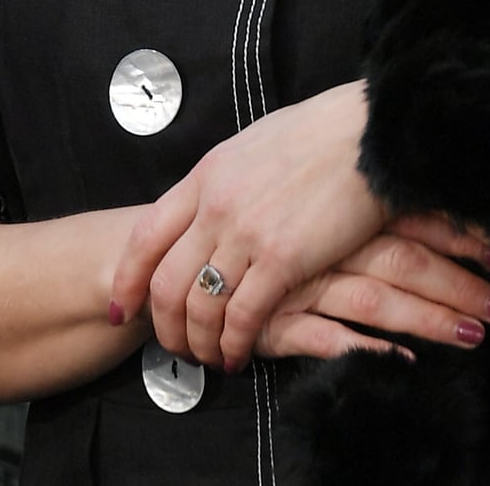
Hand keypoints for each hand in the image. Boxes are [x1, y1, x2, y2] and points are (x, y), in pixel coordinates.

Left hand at [111, 82, 386, 370]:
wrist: (368, 132)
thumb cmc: (322, 134)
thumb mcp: (253, 146)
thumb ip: (226, 180)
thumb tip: (212, 205)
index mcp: (206, 175)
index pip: (146, 236)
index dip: (128, 279)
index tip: (121, 307)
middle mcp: (216, 206)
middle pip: (166, 282)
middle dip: (164, 325)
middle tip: (175, 346)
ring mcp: (247, 233)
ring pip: (200, 306)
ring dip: (200, 342)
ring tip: (210, 356)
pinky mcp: (283, 258)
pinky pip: (243, 315)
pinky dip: (234, 343)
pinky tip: (238, 355)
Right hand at [253, 213, 489, 361]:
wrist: (171, 246)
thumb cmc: (244, 218)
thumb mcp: (295, 194)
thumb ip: (349, 200)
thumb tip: (410, 193)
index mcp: (333, 204)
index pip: (407, 216)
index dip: (457, 232)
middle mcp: (322, 239)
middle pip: (403, 260)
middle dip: (458, 285)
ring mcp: (301, 279)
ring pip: (375, 299)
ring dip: (428, 319)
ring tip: (475, 335)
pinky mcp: (277, 318)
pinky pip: (326, 336)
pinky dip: (366, 348)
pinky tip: (401, 361)